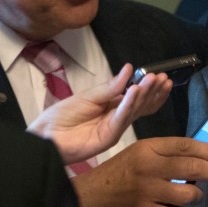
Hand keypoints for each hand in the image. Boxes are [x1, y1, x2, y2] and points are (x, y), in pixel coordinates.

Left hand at [27, 64, 171, 163]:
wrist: (44, 136)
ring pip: (135, 111)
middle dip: (153, 90)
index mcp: (113, 107)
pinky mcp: (109, 137)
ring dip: (146, 94)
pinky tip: (135, 91)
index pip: (137, 97)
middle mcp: (118, 118)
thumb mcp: (88, 96)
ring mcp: (115, 128)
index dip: (149, 87)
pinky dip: (129, 104)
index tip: (160, 75)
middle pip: (141, 104)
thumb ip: (110, 86)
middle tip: (163, 77)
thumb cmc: (62, 116)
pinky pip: (122, 119)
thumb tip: (129, 69)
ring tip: (154, 79)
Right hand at [72, 136, 207, 206]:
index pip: (186, 145)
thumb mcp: (140, 154)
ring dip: (196, 197)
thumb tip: (204, 158)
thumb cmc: (119, 174)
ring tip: (192, 196)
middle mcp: (149, 167)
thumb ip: (167, 154)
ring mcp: (147, 192)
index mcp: (148, 148)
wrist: (87, 200)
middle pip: (193, 167)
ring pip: (189, 195)